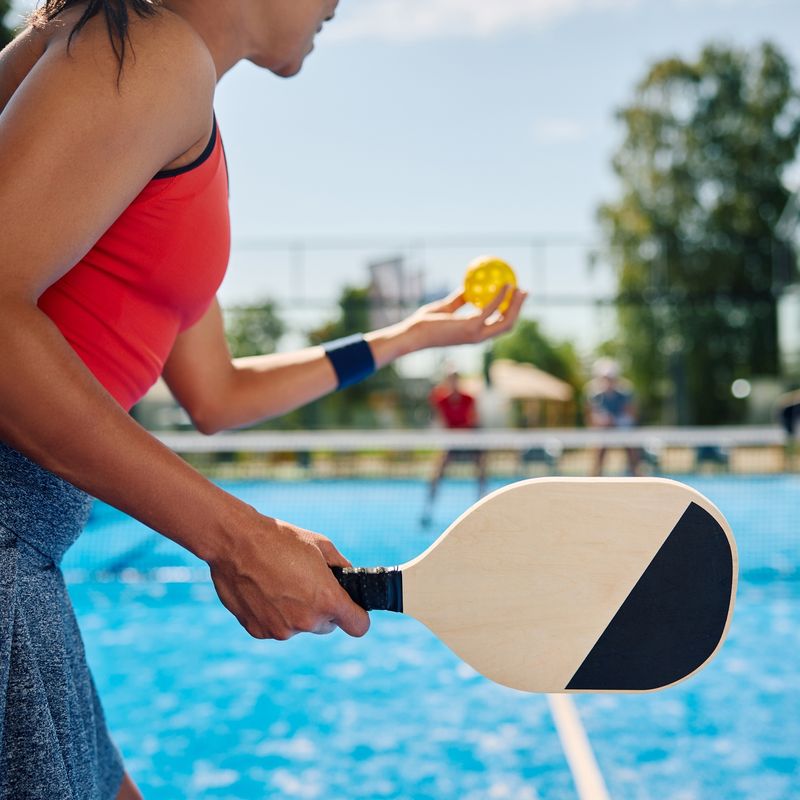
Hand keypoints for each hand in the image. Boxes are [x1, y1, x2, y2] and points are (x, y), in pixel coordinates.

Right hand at [208, 508, 369, 639]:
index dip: (357, 616)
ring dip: (295, 611)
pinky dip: (273, 614)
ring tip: (279, 581)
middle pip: (327, 625)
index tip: (351, 608)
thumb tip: (349, 579)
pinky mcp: (259, 631)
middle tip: (305, 583)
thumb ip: (341, 567)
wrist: (235, 542)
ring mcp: (281, 630)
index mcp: (327, 600)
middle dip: (322, 609)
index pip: (358, 626)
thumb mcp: (321, 545)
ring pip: (299, 626)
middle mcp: (306, 621)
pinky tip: (263, 590)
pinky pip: (275, 626)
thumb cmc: (280, 539)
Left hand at [405, 285, 526, 349]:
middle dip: (519, 309)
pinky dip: (501, 297)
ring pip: (506, 320)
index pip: (497, 326)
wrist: (413, 334)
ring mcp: (476, 334)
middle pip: (507, 324)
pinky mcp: (471, 327)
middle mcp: (478, 337)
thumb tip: (467, 287)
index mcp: (474, 334)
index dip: (509, 313)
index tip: (514, 298)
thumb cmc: (424, 323)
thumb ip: (458, 300)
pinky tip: (505, 284)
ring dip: (516, 305)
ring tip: (520, 288)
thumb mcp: (445, 308)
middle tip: (523, 292)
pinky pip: (491, 309)